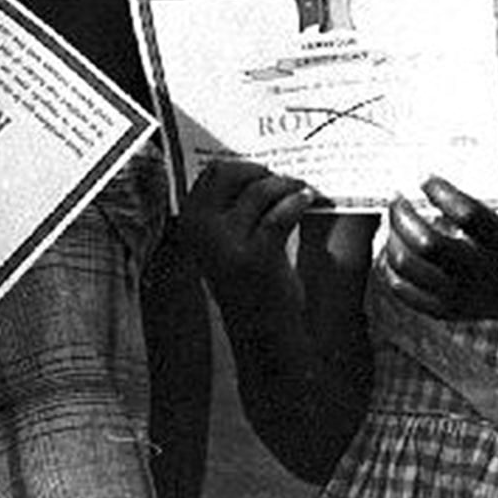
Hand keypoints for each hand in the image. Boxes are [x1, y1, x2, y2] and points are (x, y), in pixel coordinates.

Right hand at [181, 159, 314, 314]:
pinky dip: (298, 201)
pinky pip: (281, 213)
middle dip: (261, 170)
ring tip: (301, 190)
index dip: (243, 166)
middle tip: (283, 179)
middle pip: (232, 173)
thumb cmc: (248, 281)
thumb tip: (257, 166)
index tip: (265, 171)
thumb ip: (229, 208)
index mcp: (190, 225)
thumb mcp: (225, 243)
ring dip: (287, 185)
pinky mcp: (257, 257)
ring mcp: (227, 245)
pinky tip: (308, 200)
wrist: (261, 330)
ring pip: (260, 190)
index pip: (213, 172)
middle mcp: (201, 232)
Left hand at [381, 176, 497, 328]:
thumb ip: (487, 194)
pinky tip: (389, 247)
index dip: (441, 193)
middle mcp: (481, 272)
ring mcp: (462, 295)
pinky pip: (403, 290)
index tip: (425, 178)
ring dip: (392, 237)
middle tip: (396, 197)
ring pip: (408, 266)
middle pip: (428, 244)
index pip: (468, 215)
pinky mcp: (446, 309)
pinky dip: (389, 266)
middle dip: (404, 216)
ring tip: (391, 220)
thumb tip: (442, 166)